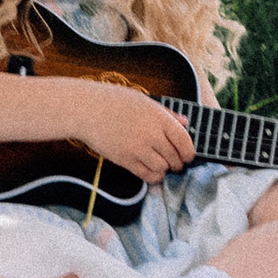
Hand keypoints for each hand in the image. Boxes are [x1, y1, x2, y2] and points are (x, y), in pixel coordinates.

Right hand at [52, 81, 194, 182]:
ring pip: (162, 168)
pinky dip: (153, 176)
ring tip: (161, 164)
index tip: (188, 155)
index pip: (184, 141)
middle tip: (176, 162)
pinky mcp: (125, 160)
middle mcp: (151, 134)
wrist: (88, 110)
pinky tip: (152, 171)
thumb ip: (167, 114)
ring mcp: (137, 149)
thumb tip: (185, 122)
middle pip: (175, 157)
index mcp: (159, 117)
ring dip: (164, 169)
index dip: (189, 152)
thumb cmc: (116, 101)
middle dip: (178, 162)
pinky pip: (146, 175)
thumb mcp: (145, 101)